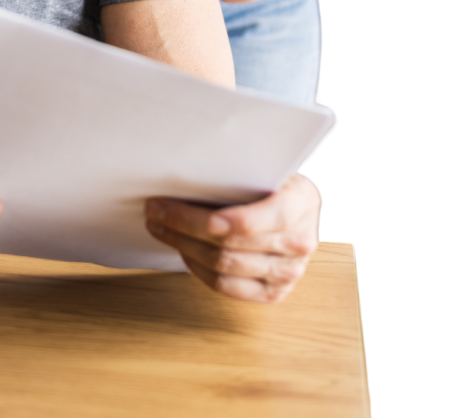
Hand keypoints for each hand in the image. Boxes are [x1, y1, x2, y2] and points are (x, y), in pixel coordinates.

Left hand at [144, 173, 320, 302]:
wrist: (292, 207)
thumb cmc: (268, 180)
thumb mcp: (263, 165)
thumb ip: (237, 169)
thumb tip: (185, 168)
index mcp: (303, 201)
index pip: (266, 218)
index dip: (227, 220)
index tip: (192, 214)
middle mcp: (300, 241)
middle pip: (231, 243)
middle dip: (184, 225)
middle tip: (155, 209)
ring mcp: (289, 272)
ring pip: (223, 266)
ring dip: (183, 245)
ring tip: (159, 226)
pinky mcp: (273, 292)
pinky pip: (226, 287)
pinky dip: (198, 268)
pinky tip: (183, 249)